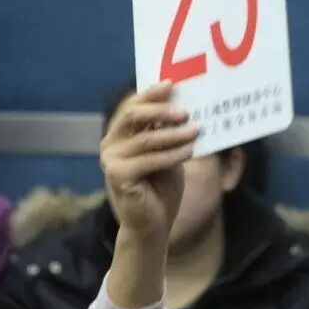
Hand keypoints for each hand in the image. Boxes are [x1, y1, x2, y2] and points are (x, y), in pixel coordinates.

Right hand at [100, 81, 197, 245]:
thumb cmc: (161, 186)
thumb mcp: (167, 152)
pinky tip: (190, 150)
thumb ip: (167, 132)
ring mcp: (111, 160)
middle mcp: (111, 143)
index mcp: (120, 134)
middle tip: (185, 110)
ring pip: (146, 139)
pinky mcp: (118, 176)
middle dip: (160, 109)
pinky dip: (172, 154)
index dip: (150, 93)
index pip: (132, 105)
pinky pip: (150, 159)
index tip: (172, 84)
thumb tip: (183, 107)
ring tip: (197, 129)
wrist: (153, 223)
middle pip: (133, 115)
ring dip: (174, 134)